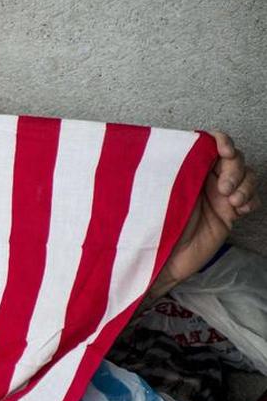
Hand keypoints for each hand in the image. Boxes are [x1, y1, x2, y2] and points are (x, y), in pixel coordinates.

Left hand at [149, 131, 259, 297]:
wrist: (160, 259)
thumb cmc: (150, 225)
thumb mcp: (156, 192)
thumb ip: (168, 169)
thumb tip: (172, 144)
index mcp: (184, 167)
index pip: (209, 143)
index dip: (222, 141)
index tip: (224, 150)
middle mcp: (202, 178)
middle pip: (234, 158)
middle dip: (235, 170)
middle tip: (224, 189)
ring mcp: (217, 195)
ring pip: (246, 176)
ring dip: (246, 185)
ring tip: (233, 202)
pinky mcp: (228, 213)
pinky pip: (250, 199)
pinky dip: (251, 200)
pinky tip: (240, 210)